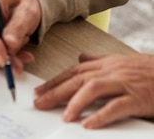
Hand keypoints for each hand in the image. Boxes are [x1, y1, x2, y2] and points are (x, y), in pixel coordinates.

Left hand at [34, 52, 153, 128]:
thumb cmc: (148, 71)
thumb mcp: (121, 61)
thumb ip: (99, 61)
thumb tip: (80, 58)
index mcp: (106, 63)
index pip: (75, 71)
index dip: (56, 80)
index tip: (40, 91)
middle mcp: (111, 70)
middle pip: (78, 79)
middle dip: (56, 91)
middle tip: (40, 103)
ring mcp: (124, 83)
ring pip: (93, 89)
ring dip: (75, 103)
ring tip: (63, 117)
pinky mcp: (136, 98)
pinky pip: (115, 106)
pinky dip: (100, 115)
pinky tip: (88, 124)